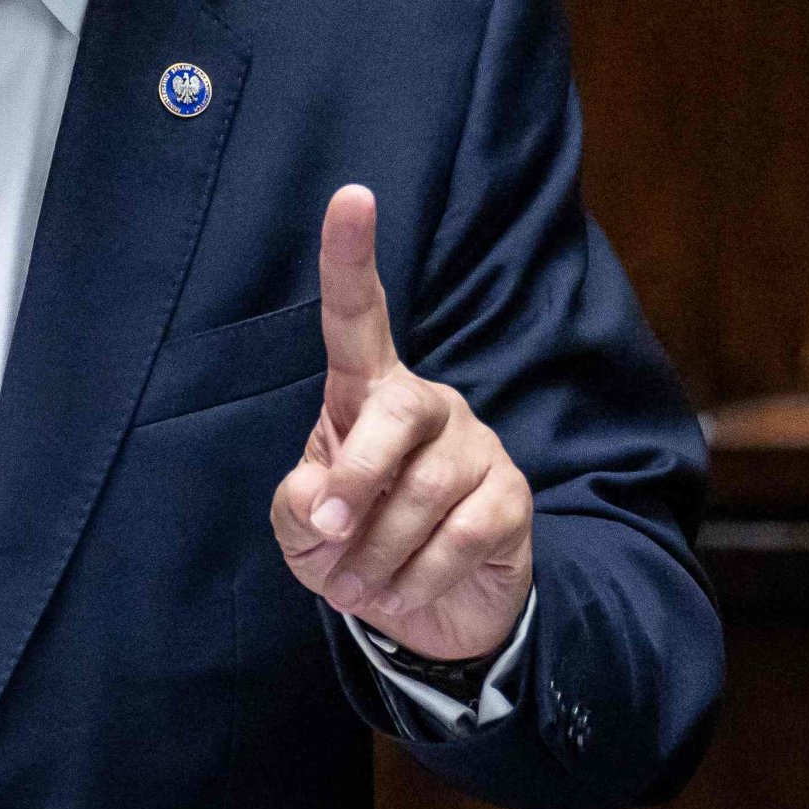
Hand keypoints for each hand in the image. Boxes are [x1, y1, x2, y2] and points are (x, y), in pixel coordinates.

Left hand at [271, 184, 534, 662]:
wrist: (431, 613)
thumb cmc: (357, 548)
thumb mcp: (305, 533)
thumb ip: (298, 508)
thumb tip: (325, 498)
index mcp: (368, 394)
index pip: (359, 317)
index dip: (351, 258)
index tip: (352, 196)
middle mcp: (428, 405)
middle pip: (397, 413)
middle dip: (357, 478)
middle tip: (328, 535)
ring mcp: (476, 447)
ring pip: (423, 491)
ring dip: (377, 554)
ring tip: (357, 589)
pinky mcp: (511, 497)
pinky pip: (460, 537)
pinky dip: (417, 578)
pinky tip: (403, 592)